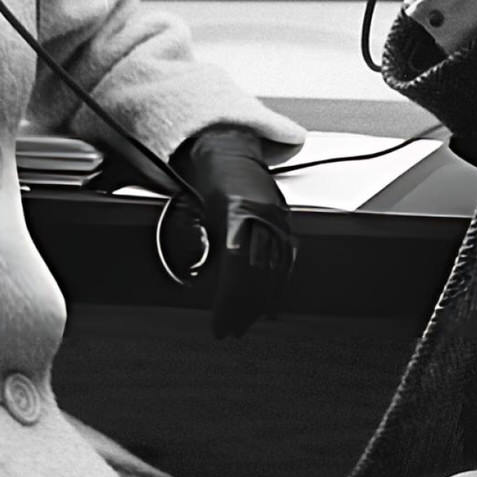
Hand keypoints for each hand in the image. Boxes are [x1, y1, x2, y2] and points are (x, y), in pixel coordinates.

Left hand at [174, 125, 295, 338]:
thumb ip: (193, 238)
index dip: (230, 298)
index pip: (238, 264)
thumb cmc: (206, 177)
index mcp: (236, 208)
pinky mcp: (286, 221)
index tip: (220, 321)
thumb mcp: (190, 206)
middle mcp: (263, 212)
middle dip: (244, 307)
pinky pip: (286, 259)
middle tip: (230, 330)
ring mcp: (278, 216)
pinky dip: (278, 285)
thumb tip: (195, 272)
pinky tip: (269, 304)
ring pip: (275, 269)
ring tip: (244, 323)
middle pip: (258, 272)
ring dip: (259, 302)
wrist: (228, 146)